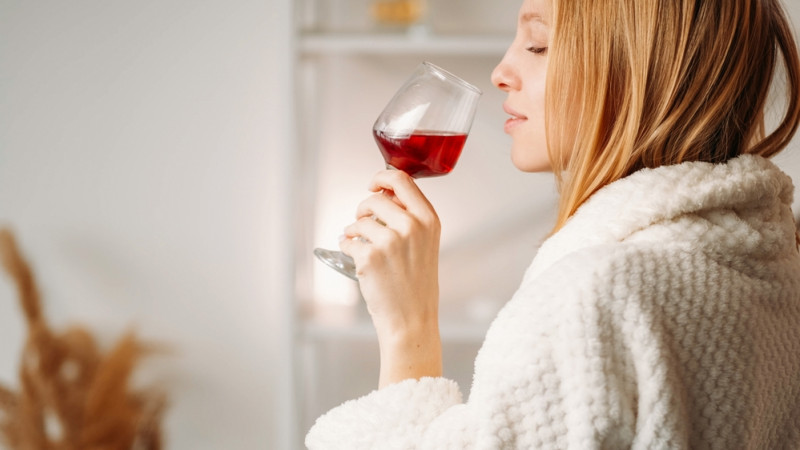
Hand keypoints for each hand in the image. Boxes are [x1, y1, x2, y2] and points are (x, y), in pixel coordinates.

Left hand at [339, 169, 441, 386]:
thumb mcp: (426, 244)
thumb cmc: (417, 284)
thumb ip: (410, 217)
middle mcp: (412, 226)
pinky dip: (347, 246)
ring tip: (359, 244)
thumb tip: (383, 194)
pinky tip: (357, 259)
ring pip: (359, 220)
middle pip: (376, 197)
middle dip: (363, 208)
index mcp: (429, 220)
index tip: (373, 184)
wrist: (412, 320)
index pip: (402, 179)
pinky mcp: (369, 257)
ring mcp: (390, 241)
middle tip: (362, 221)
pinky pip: (347, 240)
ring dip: (353, 230)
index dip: (381, 177)